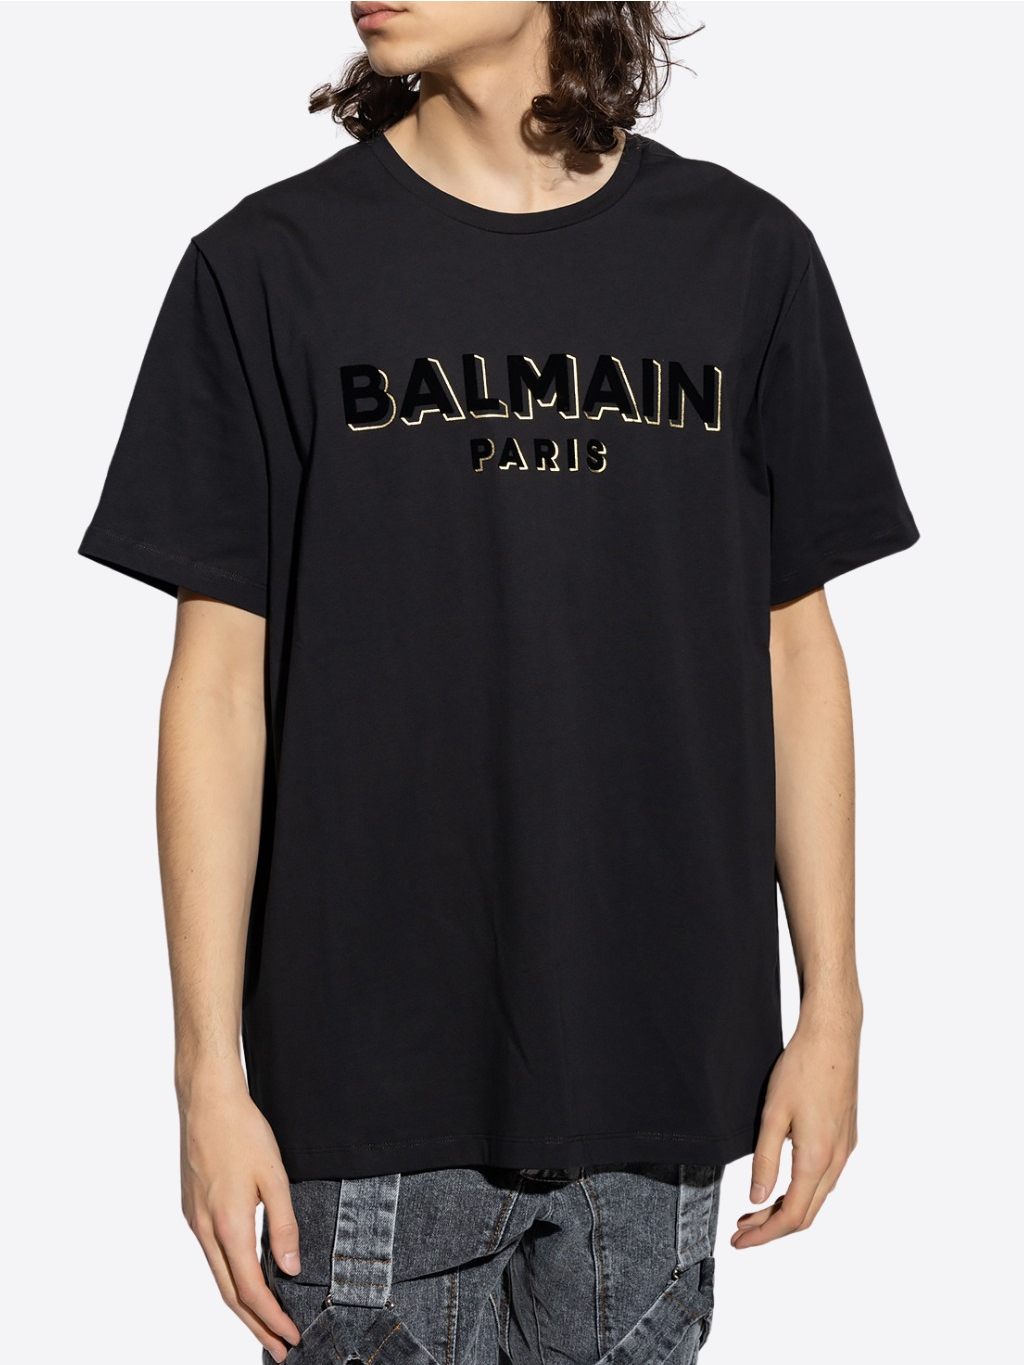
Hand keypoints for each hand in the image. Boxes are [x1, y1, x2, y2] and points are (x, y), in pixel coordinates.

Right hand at [179, 1067, 303, 1361]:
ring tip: (265, 1323)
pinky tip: (245, 1278)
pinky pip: (212, 1255)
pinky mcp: (192, 1209)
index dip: (271, 1319)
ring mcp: (194, 1220)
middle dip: (255, 1325)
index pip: (250, 1290)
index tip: (291, 1337)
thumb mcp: (274, 1176)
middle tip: (280, 1347)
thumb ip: (283, 1225)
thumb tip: (291, 1268)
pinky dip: (229, 1277)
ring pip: (217, 1277)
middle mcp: (205, 1230)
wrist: (207, 1100)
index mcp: (228, 1225)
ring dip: (242, 1304)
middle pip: (229, 1294)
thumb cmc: (243, 1131)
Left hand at [731, 1005, 859, 1247]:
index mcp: (817, 1157)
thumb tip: (757, 1198)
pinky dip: (802, 1189)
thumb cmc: (802, 1068)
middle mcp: (837, 1159)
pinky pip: (825, 1177)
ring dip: (787, 1208)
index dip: (765, 1235)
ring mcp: (845, 1148)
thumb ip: (766, 1159)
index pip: (793, 1216)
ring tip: (755, 1210)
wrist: (834, 1037)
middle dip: (773, 1227)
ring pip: (817, 1195)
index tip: (740, 1241)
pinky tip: (783, 1181)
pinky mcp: (846, 1136)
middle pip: (807, 1212)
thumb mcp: (773, 1113)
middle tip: (742, 1230)